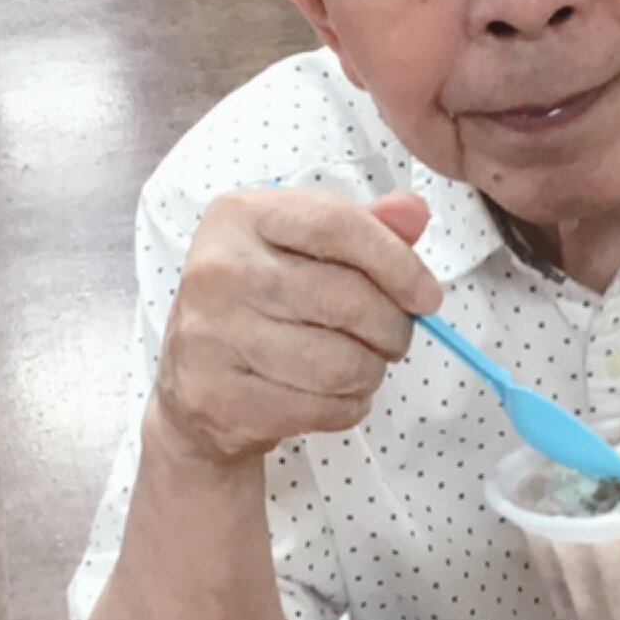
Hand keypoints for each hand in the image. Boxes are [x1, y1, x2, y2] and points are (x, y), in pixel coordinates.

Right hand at [148, 188, 440, 466]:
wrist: (192, 382)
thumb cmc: (262, 303)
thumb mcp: (304, 249)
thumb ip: (363, 227)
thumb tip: (414, 212)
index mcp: (240, 216)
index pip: (337, 225)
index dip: (397, 262)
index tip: (428, 297)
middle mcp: (218, 269)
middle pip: (348, 300)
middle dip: (392, 328)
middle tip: (391, 338)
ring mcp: (212, 336)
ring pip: (341, 364)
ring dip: (370, 372)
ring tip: (359, 365)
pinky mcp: (218, 398)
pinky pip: (322, 408)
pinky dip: (347, 406)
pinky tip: (332, 393)